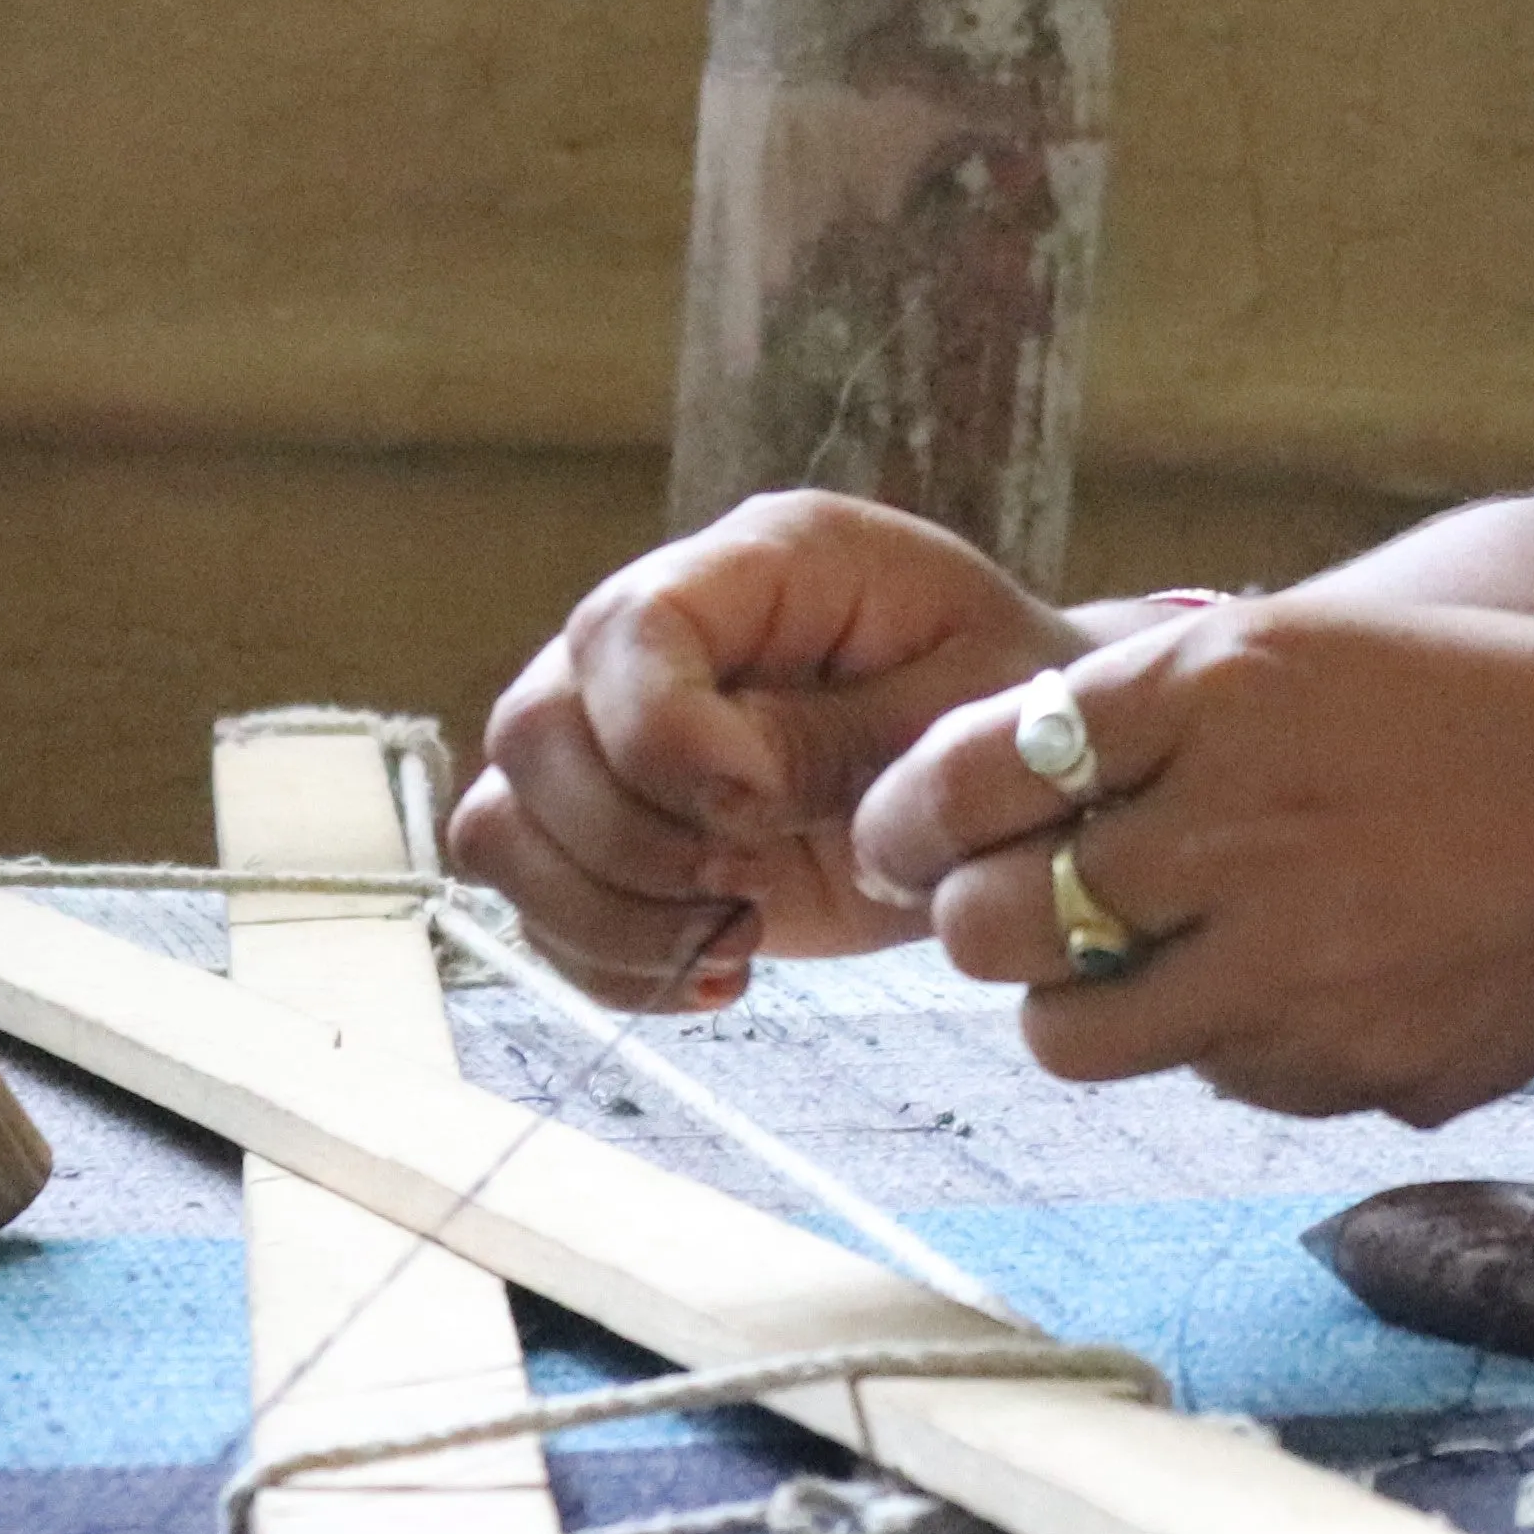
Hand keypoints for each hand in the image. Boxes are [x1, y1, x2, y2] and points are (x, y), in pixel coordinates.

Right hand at [450, 491, 1087, 1009]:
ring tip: (734, 938)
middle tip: (742, 888)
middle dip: (624, 838)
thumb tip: (719, 791)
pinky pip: (533, 904)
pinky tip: (721, 970)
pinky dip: (608, 962)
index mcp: (766, 563)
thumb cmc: (1014, 714)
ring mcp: (621, 733)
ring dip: (603, 912)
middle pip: (533, 724)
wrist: (1029, 780)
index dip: (662, 736)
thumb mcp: (970, 712)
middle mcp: (665, 635)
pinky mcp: (619, 833)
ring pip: (504, 822)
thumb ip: (839, 737)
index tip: (753, 816)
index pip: (630, 625)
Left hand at [848, 592, 1533, 1121]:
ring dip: (1083, 999)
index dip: (911, 817)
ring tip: (1160, 948)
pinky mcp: (1337, 1073)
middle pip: (991, 927)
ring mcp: (1288, 971)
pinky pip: (1212, 1077)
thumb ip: (1141, 709)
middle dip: (982, 924)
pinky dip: (1227, 1035)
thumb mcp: (1302, 648)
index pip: (970, 776)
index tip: (913, 837)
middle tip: (1017, 907)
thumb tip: (967, 787)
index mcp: (1222, 693)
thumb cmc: (1473, 714)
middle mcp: (1238, 831)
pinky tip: (1312, 968)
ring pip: (1073, 1035)